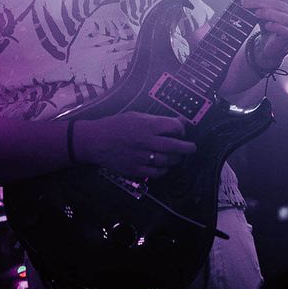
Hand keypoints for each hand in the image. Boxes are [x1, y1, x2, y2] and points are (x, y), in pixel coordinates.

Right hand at [72, 111, 195, 177]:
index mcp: (147, 125)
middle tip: (191, 148)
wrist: (96, 141)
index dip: (181, 129)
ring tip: (177, 157)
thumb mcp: (135, 116)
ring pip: (168, 161)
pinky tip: (164, 166)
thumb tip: (176, 121)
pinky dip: (164, 170)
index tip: (181, 131)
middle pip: (175, 146)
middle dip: (187, 147)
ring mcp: (142, 157)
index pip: (173, 127)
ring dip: (176, 159)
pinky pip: (157, 173)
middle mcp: (147, 142)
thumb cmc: (115, 126)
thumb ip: (156, 120)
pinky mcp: (136, 170)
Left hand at [241, 0, 287, 67]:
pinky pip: (286, 29)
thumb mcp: (262, 1)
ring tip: (254, 12)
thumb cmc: (268, 19)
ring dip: (266, 12)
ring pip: (283, 15)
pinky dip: (275, 25)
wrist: (268, 44)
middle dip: (261, 0)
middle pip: (281, 3)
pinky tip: (266, 25)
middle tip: (244, 1)